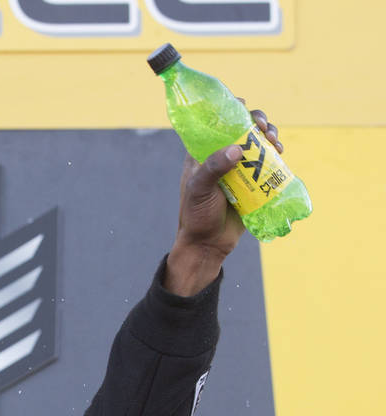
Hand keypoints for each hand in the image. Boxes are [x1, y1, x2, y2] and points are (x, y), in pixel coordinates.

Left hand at [165, 108, 281, 295]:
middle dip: (257, 121)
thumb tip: (236, 149)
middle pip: (242, 128)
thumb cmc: (197, 216)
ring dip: (270, 135)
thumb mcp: (199, 190)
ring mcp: (238, 168)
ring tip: (274, 142)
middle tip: (264, 128)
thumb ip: (213, 169)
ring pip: (257, 142)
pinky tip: (280, 152)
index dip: (230, 111)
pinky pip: (267, 161)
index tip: (244, 109)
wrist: (208, 244)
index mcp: (201, 154)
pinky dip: (276, 152)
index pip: (216, 123)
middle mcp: (220, 156)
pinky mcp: (253, 181)